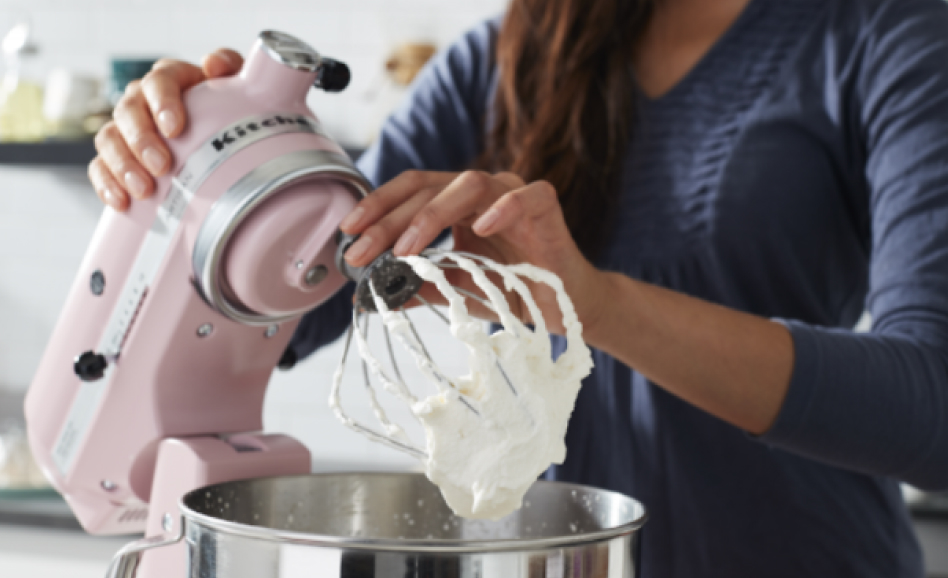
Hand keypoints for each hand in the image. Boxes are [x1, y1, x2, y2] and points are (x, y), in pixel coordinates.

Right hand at [88, 49, 243, 210]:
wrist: (225, 141)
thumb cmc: (231, 112)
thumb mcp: (240, 87)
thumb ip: (231, 67)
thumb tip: (214, 64)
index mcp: (172, 79)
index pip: (158, 80)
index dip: (162, 102)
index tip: (174, 128)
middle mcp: (143, 100)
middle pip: (128, 111)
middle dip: (141, 140)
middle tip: (161, 166)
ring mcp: (126, 129)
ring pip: (109, 139)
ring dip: (123, 165)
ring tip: (144, 190)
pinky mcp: (116, 157)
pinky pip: (100, 166)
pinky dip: (106, 183)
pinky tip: (121, 201)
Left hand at [338, 170, 609, 335]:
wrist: (564, 306)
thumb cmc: (513, 289)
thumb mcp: (455, 290)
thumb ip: (418, 285)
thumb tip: (371, 297)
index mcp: (458, 204)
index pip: (411, 191)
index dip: (378, 206)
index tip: (349, 232)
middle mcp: (483, 191)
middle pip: (429, 187)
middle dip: (391, 219)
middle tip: (365, 250)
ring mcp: (514, 194)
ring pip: (470, 183)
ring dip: (432, 214)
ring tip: (407, 247)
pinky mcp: (547, 207)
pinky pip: (527, 196)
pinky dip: (505, 207)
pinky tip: (482, 227)